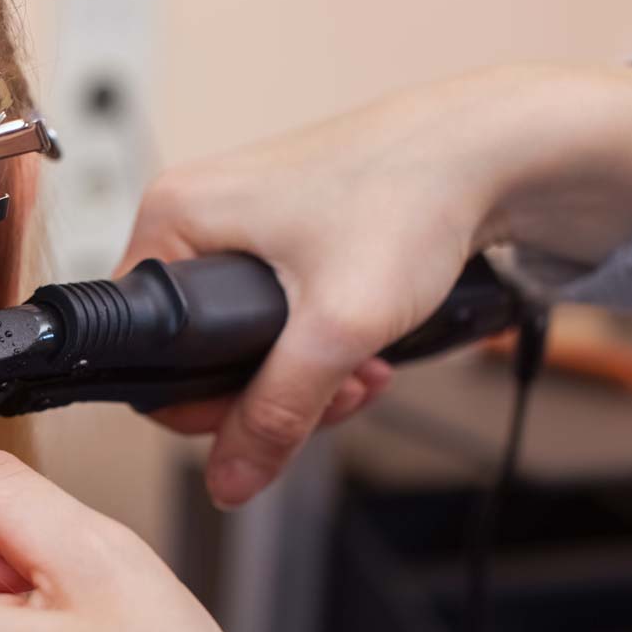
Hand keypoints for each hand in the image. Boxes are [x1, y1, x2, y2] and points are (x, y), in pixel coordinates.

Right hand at [121, 63, 631, 507]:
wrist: (490, 150)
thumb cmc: (411, 195)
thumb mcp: (336, 326)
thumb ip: (275, 413)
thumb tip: (228, 481)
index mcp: (172, 217)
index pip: (142, 346)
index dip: (199, 403)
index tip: (263, 415)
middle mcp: (193, 213)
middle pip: (193, 349)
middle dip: (267, 391)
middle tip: (330, 394)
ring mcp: (236, 219)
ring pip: (238, 337)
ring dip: (302, 374)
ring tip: (360, 372)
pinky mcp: (278, 228)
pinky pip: (271, 311)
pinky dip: (315, 341)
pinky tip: (363, 347)